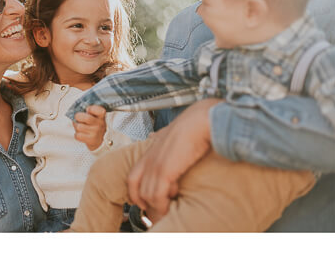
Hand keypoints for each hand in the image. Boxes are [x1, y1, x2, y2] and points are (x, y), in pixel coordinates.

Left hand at [73, 105, 106, 150]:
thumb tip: (77, 110)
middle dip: (78, 116)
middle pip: (87, 118)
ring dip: (76, 126)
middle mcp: (100, 124)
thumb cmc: (94, 125)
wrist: (99, 139)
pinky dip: (77, 134)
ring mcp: (96, 132)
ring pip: (79, 127)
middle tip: (78, 117)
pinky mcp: (91, 140)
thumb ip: (88, 111)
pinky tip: (81, 133)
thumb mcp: (95, 116)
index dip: (91, 108)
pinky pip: (78, 135)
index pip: (100, 110)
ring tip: (80, 126)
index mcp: (101, 116)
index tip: (87, 109)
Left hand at [127, 98, 222, 219]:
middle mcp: (149, 158)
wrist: (202, 120)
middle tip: (155, 214)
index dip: (136, 192)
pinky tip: (173, 203)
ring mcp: (155, 165)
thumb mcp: (174, 131)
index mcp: (151, 150)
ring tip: (166, 213)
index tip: (144, 202)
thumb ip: (165, 138)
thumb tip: (162, 137)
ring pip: (147, 195)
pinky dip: (163, 204)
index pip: (133, 177)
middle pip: (137, 189)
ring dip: (157, 207)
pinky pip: (158, 195)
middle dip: (145, 204)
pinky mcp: (165, 171)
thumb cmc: (195, 123)